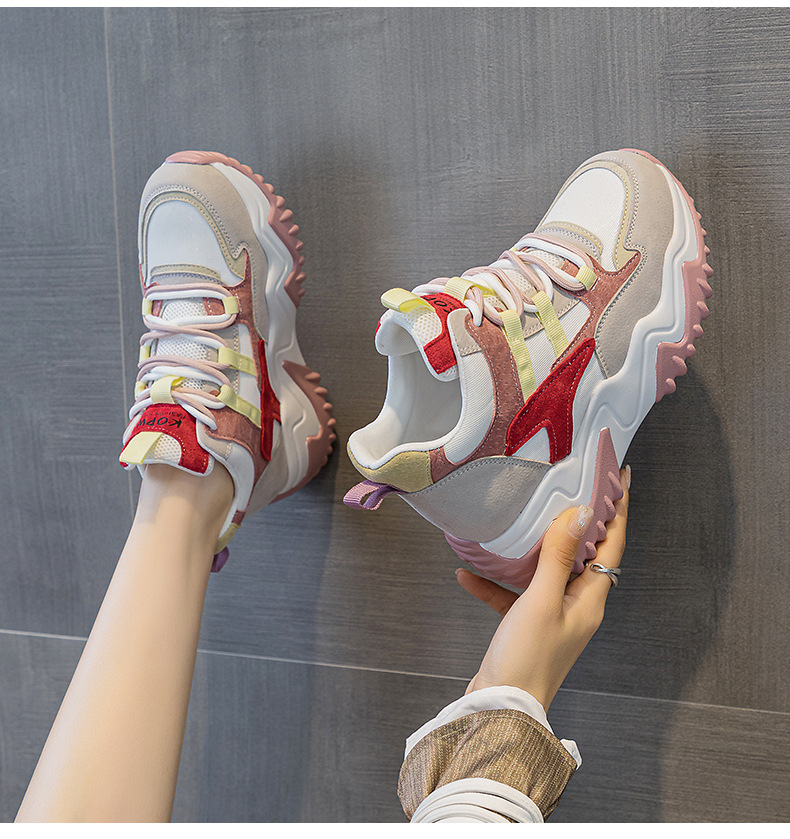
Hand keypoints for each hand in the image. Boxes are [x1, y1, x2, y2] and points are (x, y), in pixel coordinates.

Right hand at [457, 466, 629, 709]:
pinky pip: (513, 594)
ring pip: (548, 569)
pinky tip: (468, 573)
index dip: (617, 508)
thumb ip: (559, 557)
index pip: (611, 543)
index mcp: (590, 599)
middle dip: (579, 518)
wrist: (500, 709)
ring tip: (524, 519)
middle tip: (573, 484)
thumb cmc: (526, 660)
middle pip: (583, 551)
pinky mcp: (527, 625)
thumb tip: (580, 514)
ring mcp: (552, 615)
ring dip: (534, 547)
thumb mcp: (541, 601)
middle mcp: (577, 605)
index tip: (619, 476)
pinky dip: (495, 582)